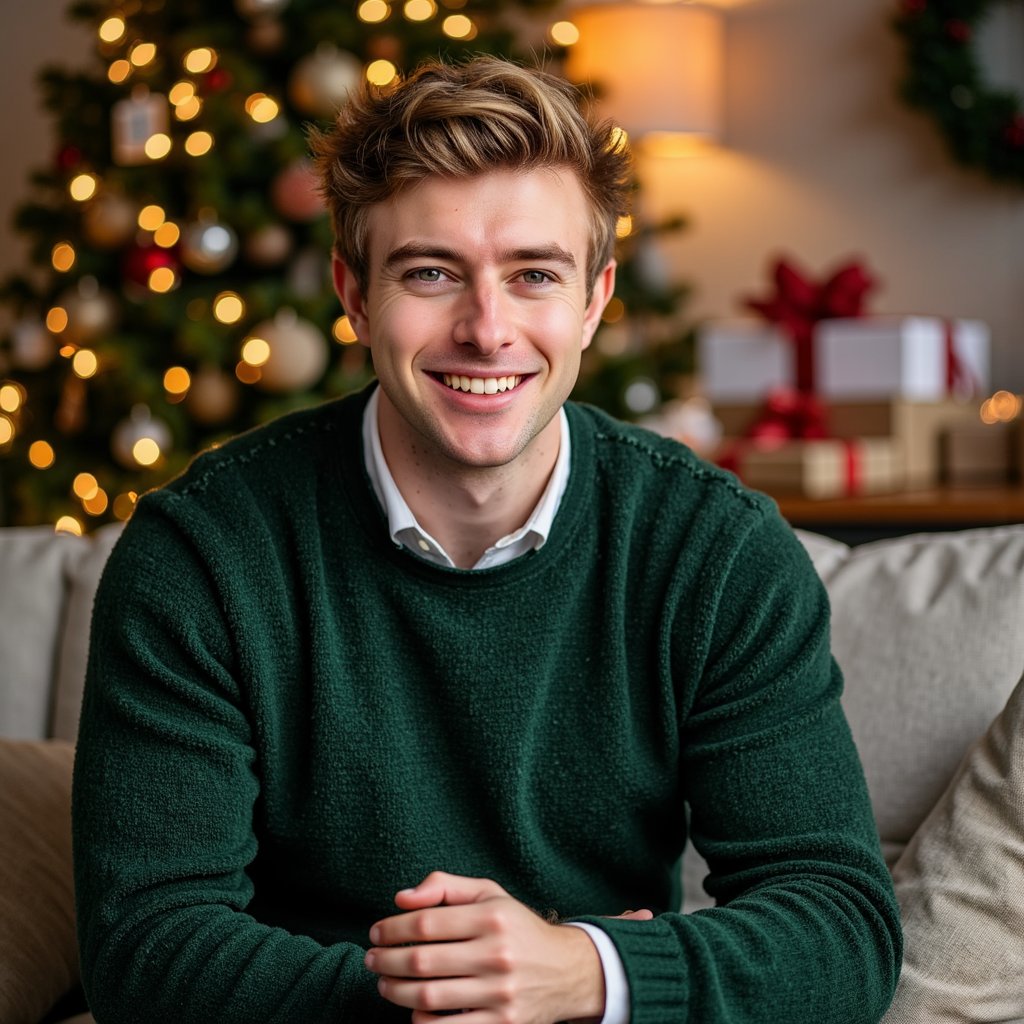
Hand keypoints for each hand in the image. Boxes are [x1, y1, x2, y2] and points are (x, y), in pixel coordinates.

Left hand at [365, 871, 605, 1023]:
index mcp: (492, 917)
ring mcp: (500, 994)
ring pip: (428, 997)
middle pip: (421, 961)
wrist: (567, 972)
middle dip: (385, 961)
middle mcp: (497, 954)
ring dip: (394, 991)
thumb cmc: (517, 928)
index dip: (392, 928)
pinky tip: (412, 1008)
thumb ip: (445, 886)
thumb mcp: (490, 894)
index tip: (375, 932)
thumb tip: (401, 898)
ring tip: (383, 983)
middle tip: (371, 960)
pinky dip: (421, 1021)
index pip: (426, 923)